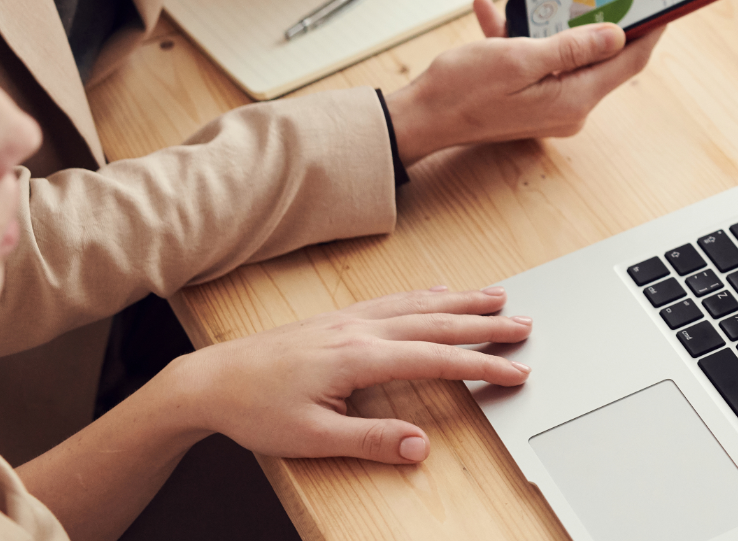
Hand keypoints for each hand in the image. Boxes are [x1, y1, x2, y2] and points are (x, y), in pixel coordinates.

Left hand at [168, 287, 531, 463]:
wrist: (210, 379)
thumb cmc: (256, 410)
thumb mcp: (312, 439)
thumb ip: (370, 441)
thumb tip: (421, 446)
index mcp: (360, 358)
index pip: (437, 359)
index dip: (482, 365)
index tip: (517, 370)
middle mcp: (361, 329)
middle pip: (438, 321)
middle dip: (486, 323)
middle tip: (526, 325)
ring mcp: (350, 319)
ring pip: (420, 303)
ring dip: (463, 300)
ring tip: (500, 296)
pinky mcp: (338, 319)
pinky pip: (395, 299)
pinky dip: (427, 294)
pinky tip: (440, 292)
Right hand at [382, 0, 664, 163]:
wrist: (417, 119)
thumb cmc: (462, 91)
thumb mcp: (521, 59)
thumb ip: (573, 47)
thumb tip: (619, 35)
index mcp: (574, 99)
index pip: (629, 61)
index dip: (651, 30)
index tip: (666, 4)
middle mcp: (569, 107)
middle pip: (603, 57)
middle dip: (602, 18)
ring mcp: (549, 105)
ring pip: (567, 54)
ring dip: (553, 24)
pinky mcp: (529, 99)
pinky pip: (537, 62)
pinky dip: (521, 36)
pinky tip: (493, 11)